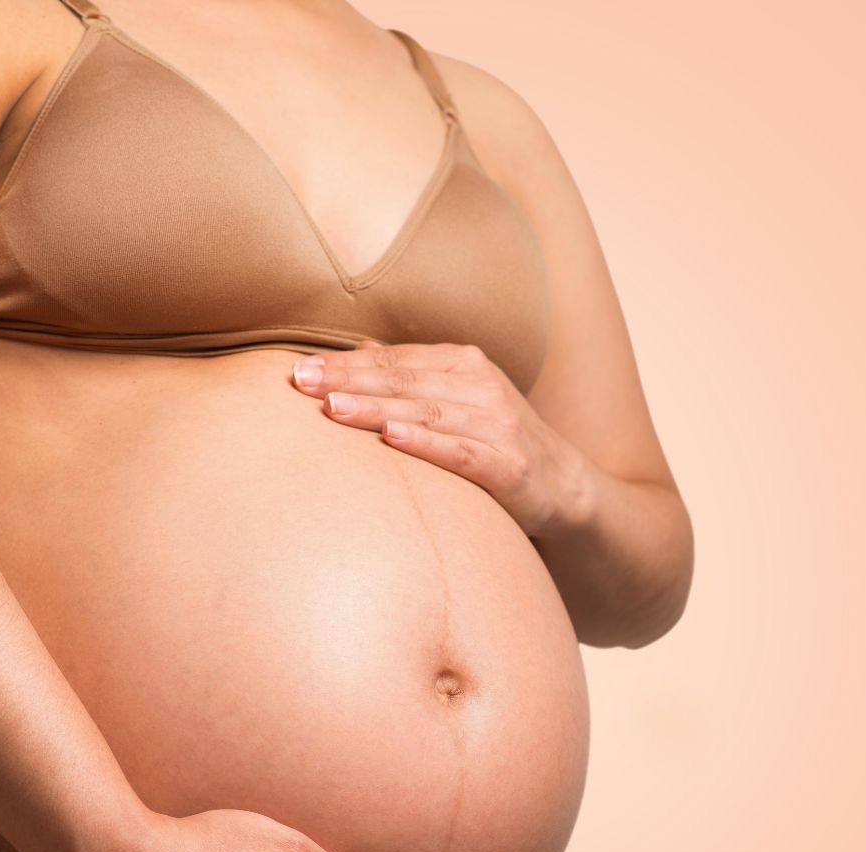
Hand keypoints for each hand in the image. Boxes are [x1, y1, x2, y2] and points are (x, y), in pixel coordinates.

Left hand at [290, 341, 593, 538]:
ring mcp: (499, 425)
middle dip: (350, 381)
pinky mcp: (510, 466)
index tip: (300, 369)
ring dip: (378, 409)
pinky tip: (392, 438)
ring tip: (332, 408)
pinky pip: (461, 453)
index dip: (347, 363)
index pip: (396, 360)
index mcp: (466, 364)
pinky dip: (426, 444)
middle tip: (301, 382)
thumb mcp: (460, 399)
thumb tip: (360, 351)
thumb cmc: (498, 441)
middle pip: (406, 381)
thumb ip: (414, 376)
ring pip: (428, 413)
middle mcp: (483, 386)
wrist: (565, 485)